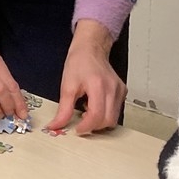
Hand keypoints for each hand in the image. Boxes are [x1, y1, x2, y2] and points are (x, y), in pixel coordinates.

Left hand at [47, 19, 124, 133]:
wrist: (90, 48)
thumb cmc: (79, 62)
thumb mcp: (67, 86)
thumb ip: (63, 109)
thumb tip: (56, 125)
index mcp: (98, 85)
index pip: (96, 115)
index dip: (86, 126)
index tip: (76, 129)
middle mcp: (112, 88)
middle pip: (108, 120)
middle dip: (93, 126)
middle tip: (80, 122)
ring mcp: (119, 90)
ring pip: (114, 118)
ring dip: (99, 121)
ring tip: (86, 111)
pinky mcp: (122, 91)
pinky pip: (116, 110)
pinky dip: (105, 113)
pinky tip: (94, 105)